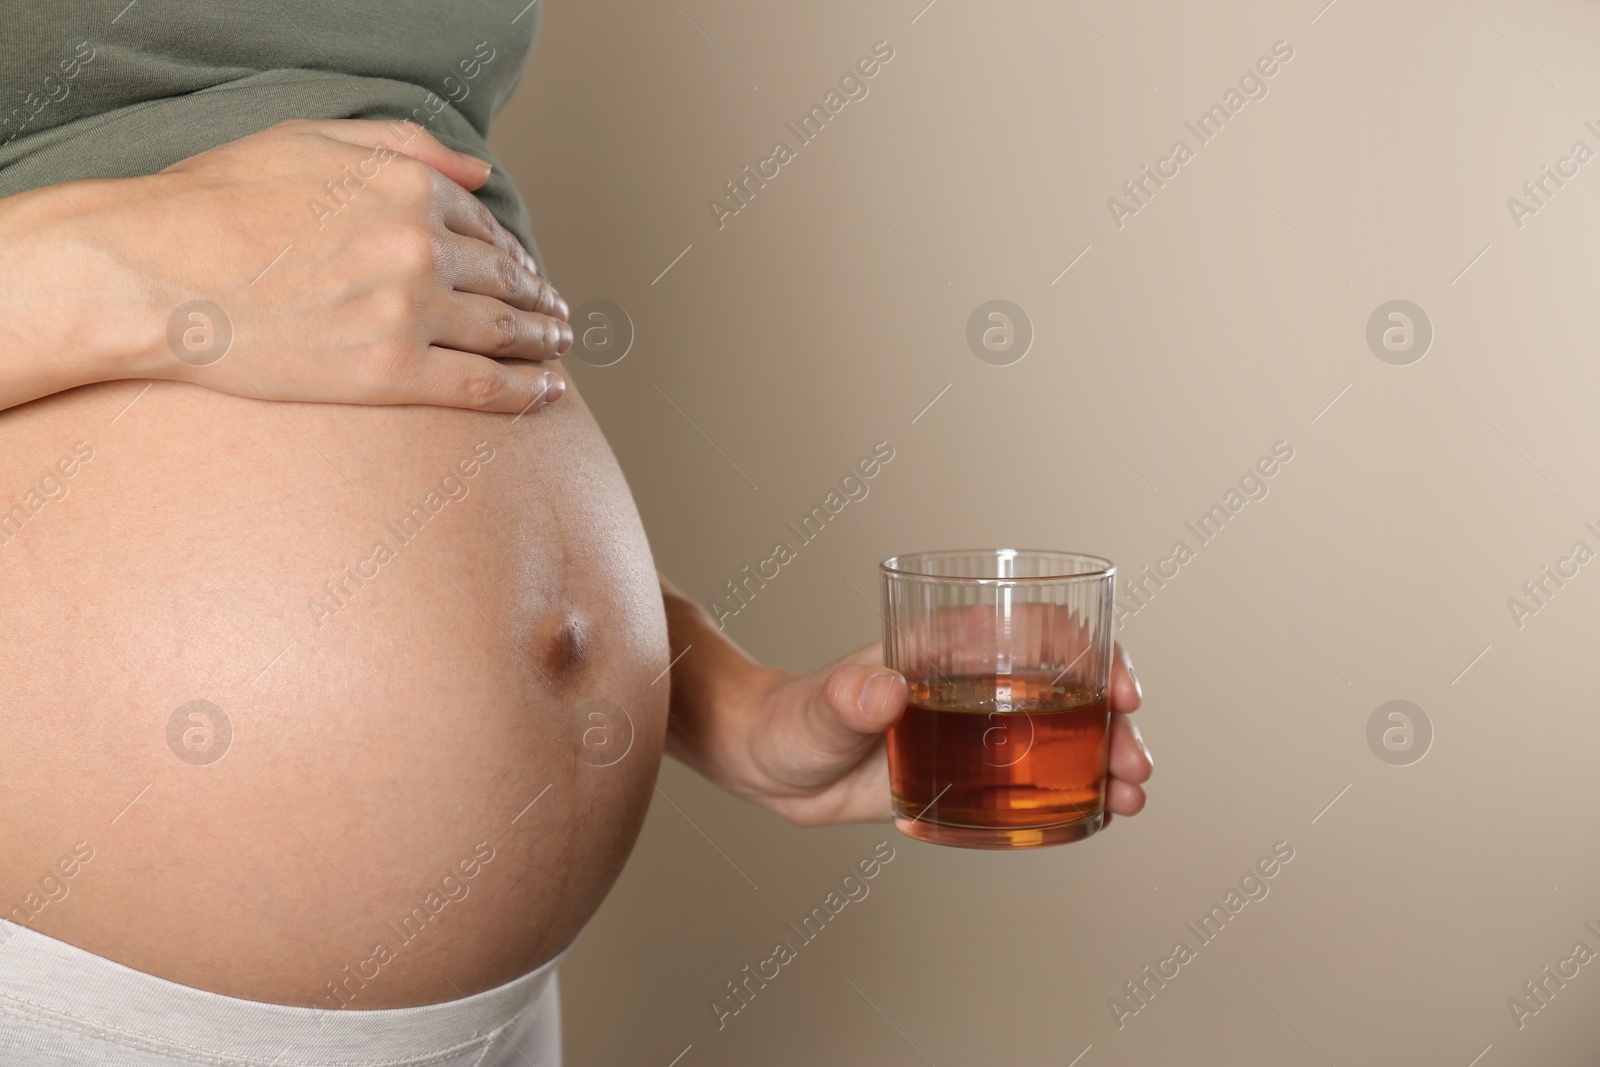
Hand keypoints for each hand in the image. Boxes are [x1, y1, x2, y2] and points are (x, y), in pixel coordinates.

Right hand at [2, 118, 570, 412]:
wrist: (152, 272)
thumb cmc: (215, 201)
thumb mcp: (311, 140)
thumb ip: (404, 146)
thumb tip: (480, 171)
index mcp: (407, 187)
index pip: (483, 224)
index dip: (510, 251)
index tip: (524, 270)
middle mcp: (420, 246)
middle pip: (504, 278)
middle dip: (539, 298)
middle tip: (559, 316)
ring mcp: (409, 313)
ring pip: (505, 332)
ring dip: (544, 342)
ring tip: (561, 351)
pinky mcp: (391, 375)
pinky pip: (482, 386)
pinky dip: (527, 392)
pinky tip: (548, 395)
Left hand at [711, 641, 1151, 827]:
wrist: (775, 767)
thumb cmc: (791, 721)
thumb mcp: (817, 712)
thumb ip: (846, 701)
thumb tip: (886, 690)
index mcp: (947, 645)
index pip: (1036, 627)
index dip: (1088, 650)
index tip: (1115, 689)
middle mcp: (975, 679)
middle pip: (1068, 683)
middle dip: (1115, 717)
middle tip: (1134, 763)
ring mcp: (980, 725)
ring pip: (1064, 729)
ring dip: (1108, 755)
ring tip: (1131, 796)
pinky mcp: (974, 770)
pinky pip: (1039, 774)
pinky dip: (1078, 789)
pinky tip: (1104, 814)